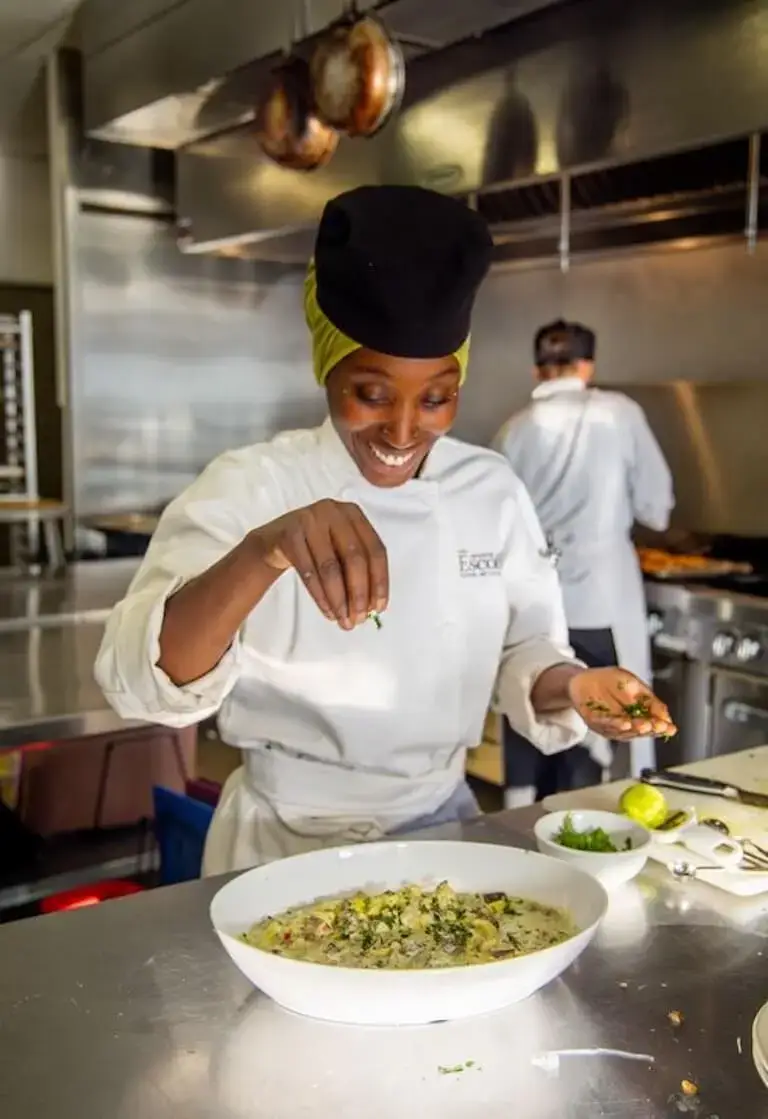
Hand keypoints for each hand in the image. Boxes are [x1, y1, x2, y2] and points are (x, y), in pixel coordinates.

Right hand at [251, 500, 387, 629]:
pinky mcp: (290, 535)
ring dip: (339, 599)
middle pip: (355, 558)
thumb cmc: (316, 546)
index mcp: (353, 514)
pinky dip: (320, 596)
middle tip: (358, 618)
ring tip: (343, 620)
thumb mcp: (340, 548)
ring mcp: (310, 521)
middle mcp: (334, 512)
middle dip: (359, 593)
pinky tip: (327, 611)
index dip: (380, 581)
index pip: (375, 550)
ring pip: (331, 567)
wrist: (275, 539)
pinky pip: (309, 572)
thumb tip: (372, 606)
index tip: (379, 607)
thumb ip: (358, 569)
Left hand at [567, 667, 676, 739]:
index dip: (662, 727)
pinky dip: (614, 725)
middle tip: (657, 726)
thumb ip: (650, 701)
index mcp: (638, 716)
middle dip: (649, 728)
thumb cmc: (610, 681)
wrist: (584, 678)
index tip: (669, 727)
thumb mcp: (634, 685)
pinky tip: (624, 722)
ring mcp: (611, 727)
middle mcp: (626, 725)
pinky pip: (605, 725)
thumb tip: (666, 716)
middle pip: (639, 730)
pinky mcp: (595, 723)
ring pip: (624, 731)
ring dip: (634, 728)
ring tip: (643, 724)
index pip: (653, 725)